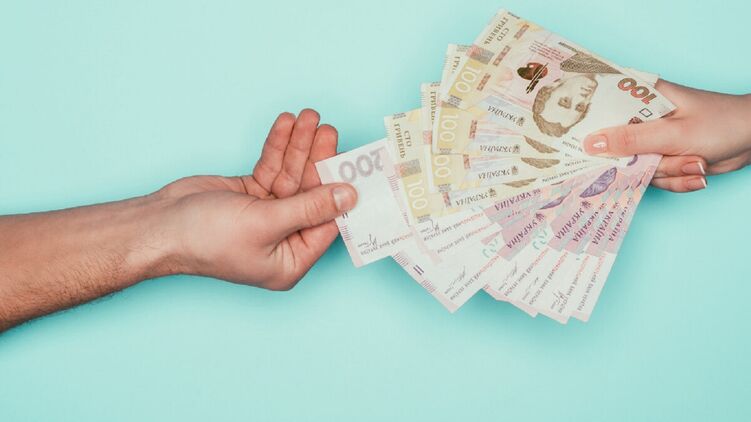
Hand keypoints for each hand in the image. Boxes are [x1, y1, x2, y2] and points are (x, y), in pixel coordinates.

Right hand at [152, 109, 356, 289]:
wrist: (159, 225)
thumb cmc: (207, 238)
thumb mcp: (267, 223)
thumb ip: (310, 207)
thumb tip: (348, 196)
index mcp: (291, 260)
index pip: (327, 223)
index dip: (340, 192)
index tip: (354, 163)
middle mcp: (283, 238)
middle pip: (310, 193)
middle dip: (317, 159)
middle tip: (328, 130)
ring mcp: (267, 214)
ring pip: (291, 175)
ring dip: (299, 146)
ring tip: (310, 117)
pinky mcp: (251, 194)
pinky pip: (271, 167)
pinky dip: (278, 146)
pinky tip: (287, 124)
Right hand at [582, 80, 750, 191]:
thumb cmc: (720, 124)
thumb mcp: (671, 133)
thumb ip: (630, 140)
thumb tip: (590, 143)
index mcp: (641, 97)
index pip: (601, 110)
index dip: (589, 129)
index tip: (578, 148)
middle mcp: (643, 118)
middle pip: (617, 148)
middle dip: (644, 162)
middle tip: (664, 159)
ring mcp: (654, 140)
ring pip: (638, 168)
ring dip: (668, 172)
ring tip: (694, 162)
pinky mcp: (664, 158)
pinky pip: (655, 179)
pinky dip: (676, 181)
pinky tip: (696, 172)